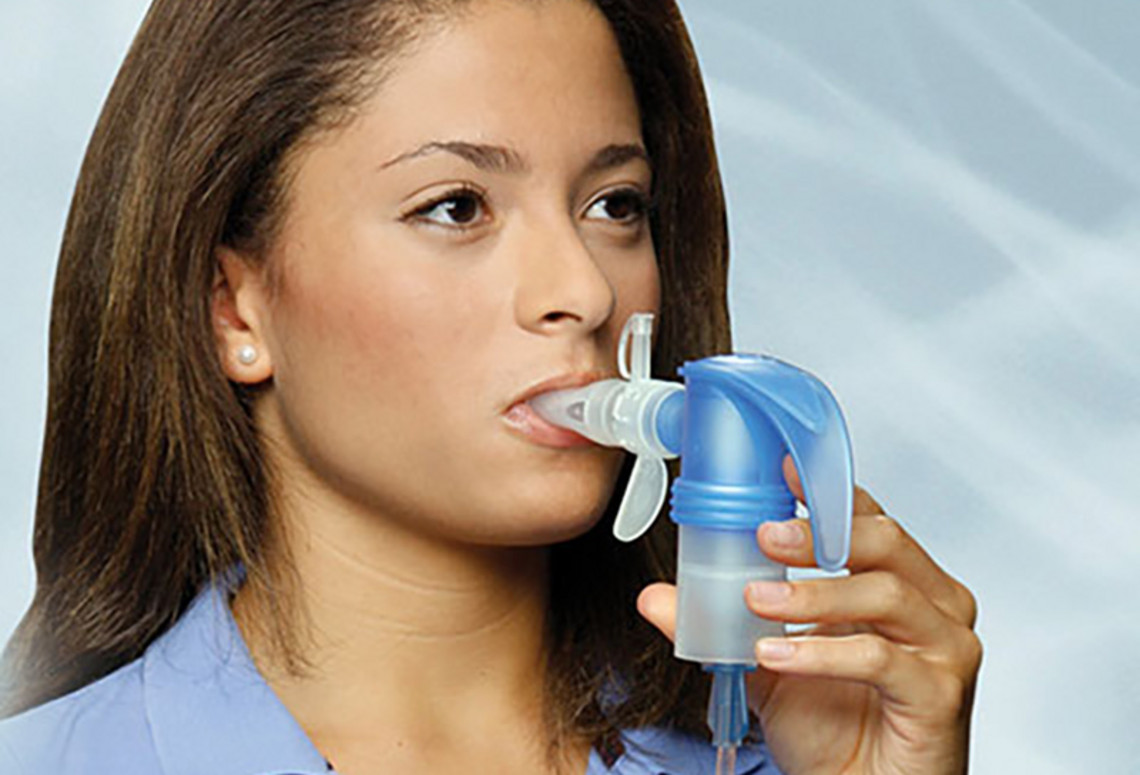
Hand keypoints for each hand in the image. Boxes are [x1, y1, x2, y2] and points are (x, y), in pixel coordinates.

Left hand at [638, 457, 981, 773]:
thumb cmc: (833, 727)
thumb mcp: (763, 664)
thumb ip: (718, 625)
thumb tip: (655, 597)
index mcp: (900, 581)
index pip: (867, 519)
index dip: (826, 489)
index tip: (781, 467)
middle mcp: (933, 604)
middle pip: (885, 543)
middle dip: (819, 533)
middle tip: (763, 535)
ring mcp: (944, 648)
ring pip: (886, 594)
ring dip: (814, 593)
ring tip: (756, 600)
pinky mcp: (940, 694)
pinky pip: (881, 659)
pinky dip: (822, 653)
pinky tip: (776, 654)